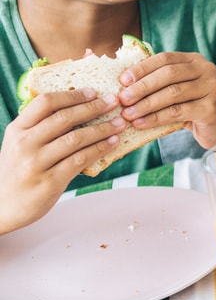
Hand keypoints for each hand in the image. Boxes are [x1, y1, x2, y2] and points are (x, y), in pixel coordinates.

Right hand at [0, 90, 125, 232]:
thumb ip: (40, 128)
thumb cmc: (17, 172)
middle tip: (115, 102)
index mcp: (17, 130)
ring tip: (120, 123)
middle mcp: (24, 144)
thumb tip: (79, 108)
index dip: (72, 95)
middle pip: (64, 118)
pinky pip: (80, 160)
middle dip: (94, 108)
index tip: (94, 92)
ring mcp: (36, 163)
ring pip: (76, 138)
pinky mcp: (50, 181)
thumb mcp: (19, 145)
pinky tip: (113, 143)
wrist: (2, 207)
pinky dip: (99, 149)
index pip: (45, 102)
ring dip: (102, 129)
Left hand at [116, 52, 215, 149]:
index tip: (122, 81)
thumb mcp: (178, 89)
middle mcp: (207, 70)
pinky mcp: (212, 108)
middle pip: (168, 74)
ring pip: (172, 93)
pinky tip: (141, 124)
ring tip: (128, 114)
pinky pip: (178, 111)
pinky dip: (156, 118)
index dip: (142, 68)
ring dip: (146, 104)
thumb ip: (160, 83)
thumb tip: (122, 84)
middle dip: (142, 87)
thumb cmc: (193, 107)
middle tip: (122, 99)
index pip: (165, 59)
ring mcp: (212, 88)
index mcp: (195, 61)